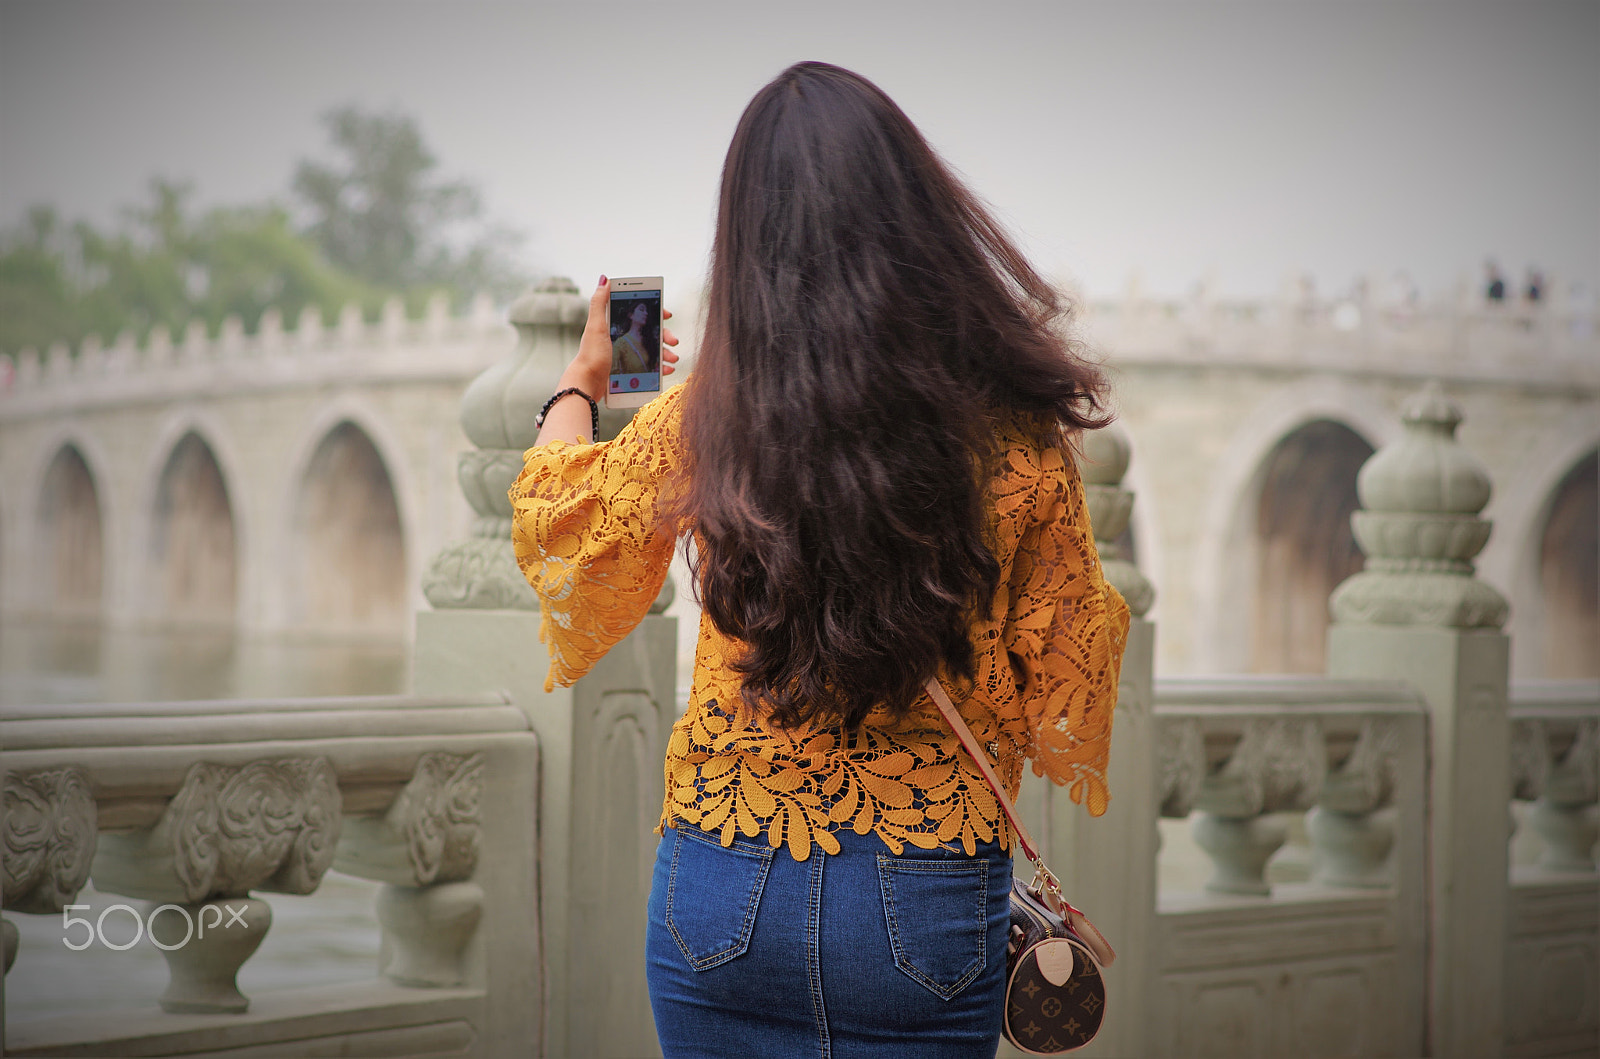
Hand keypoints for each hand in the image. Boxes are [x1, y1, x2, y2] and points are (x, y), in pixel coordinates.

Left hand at [538, 276, 682, 446]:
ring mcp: (628, 356)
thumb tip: (604, 279)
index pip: (640, 315)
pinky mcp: (630, 372)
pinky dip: (661, 368)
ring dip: (666, 353)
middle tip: (674, 341)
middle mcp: (623, 339)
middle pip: (650, 334)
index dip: (655, 313)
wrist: (587, 384)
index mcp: (616, 326)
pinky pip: (651, 368)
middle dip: (665, 336)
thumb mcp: (596, 327)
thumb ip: (599, 303)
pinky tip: (667, 369)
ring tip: (673, 359)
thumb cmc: (590, 355)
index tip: (667, 315)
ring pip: (653, 351)